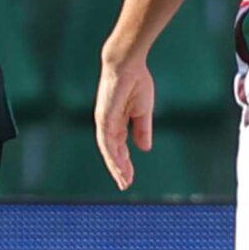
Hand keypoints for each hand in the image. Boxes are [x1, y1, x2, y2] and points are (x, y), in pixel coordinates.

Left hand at [93, 52, 154, 193]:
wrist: (128, 65)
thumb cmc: (136, 81)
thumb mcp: (143, 111)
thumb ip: (142, 129)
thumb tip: (144, 148)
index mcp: (116, 120)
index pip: (119, 146)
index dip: (125, 161)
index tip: (130, 176)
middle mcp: (107, 123)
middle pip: (112, 151)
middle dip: (119, 168)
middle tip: (125, 184)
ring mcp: (104, 121)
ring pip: (108, 150)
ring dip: (116, 166)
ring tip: (123, 181)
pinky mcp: (104, 119)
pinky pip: (107, 142)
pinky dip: (113, 156)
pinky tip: (119, 167)